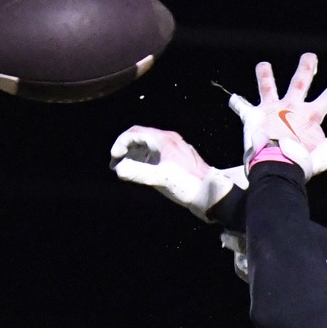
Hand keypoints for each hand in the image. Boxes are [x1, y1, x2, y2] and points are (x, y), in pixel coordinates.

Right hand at [109, 126, 246, 219]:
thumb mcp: (160, 179)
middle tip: (115, 164)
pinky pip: (155, 155)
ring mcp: (174, 150)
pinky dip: (144, 161)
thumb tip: (118, 169)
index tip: (114, 159)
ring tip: (124, 169)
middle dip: (125, 149)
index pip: (135, 133)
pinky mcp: (177, 160)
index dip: (120, 143)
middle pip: (140, 138)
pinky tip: (140, 173)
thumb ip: (137, 173)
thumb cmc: (188, 185)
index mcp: (164, 140)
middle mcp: (169, 141)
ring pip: (148, 147)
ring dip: (134, 156)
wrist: (212, 194)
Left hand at [229, 53, 326, 178]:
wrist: (277, 163)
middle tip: (310, 56)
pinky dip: (238, 104)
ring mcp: (272, 109)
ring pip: (268, 86)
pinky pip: (244, 108)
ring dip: (266, 75)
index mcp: (310, 115)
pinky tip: (233, 99)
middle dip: (306, 68)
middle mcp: (291, 107)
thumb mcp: (325, 155)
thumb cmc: (302, 161)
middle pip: (300, 82)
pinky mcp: (254, 117)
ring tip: (263, 65)